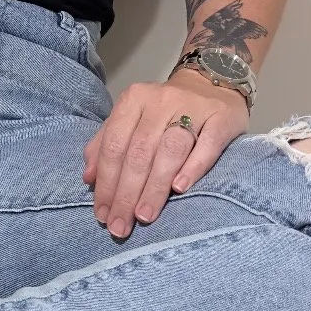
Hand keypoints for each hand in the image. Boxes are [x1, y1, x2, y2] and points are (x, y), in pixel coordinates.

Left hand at [82, 79, 249, 237]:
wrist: (213, 84)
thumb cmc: (165, 111)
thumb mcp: (131, 119)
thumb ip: (106, 143)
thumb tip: (88, 178)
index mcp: (134, 100)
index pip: (115, 145)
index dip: (106, 182)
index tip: (102, 214)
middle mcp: (161, 101)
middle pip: (140, 152)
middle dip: (127, 193)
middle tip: (120, 225)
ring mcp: (194, 107)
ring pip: (170, 150)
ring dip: (154, 186)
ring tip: (144, 216)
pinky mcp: (222, 117)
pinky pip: (207, 145)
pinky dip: (193, 168)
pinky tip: (180, 189)